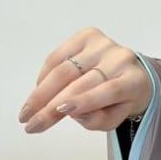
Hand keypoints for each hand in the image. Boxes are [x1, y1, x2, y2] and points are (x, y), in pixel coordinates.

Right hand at [20, 26, 152, 133]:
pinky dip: (44, 75)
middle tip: (32, 123)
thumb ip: (97, 119)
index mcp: (134, 81)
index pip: (109, 90)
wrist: (130, 73)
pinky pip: (58, 56)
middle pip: (81, 82)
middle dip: (51, 105)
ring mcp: (103, 44)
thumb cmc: (121, 101)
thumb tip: (71, 112)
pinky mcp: (87, 35)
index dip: (85, 100)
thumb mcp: (114, 118)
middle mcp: (120, 58)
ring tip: (27, 111)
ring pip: (64, 68)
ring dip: (41, 92)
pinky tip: (38, 91)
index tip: (60, 111)